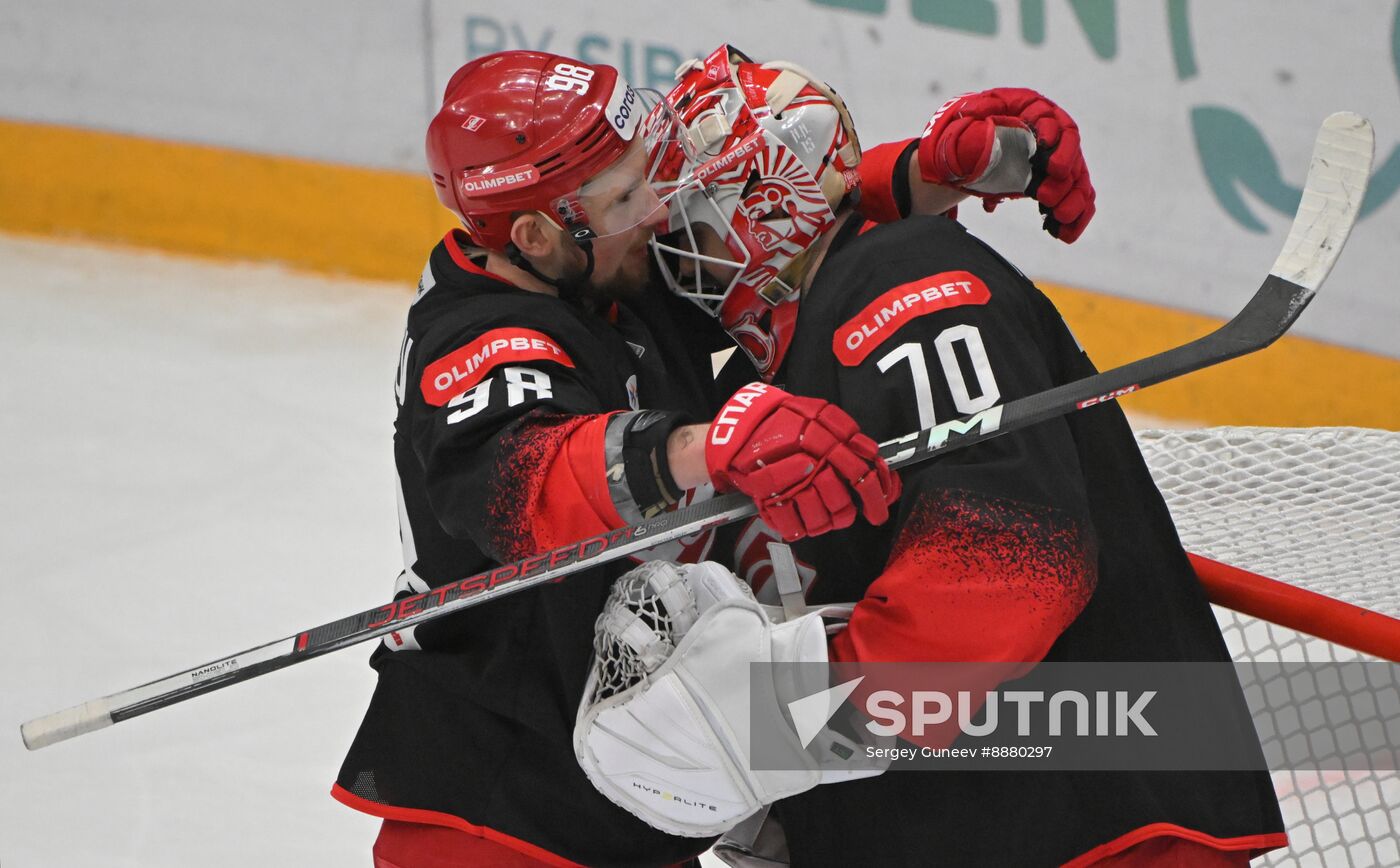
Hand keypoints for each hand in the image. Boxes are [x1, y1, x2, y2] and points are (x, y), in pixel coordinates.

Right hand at [705, 383, 899, 540]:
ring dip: (826, 521)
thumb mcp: (820, 416)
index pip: (861, 473)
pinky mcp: (768, 501)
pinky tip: (801, 518)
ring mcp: (787, 485)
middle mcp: (807, 462)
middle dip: (847, 513)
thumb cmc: (784, 424)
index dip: (876, 495)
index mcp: (824, 440)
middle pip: (842, 504)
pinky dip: (800, 528)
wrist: (740, 433)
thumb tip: (877, 462)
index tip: (881, 508)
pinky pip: (795, 529)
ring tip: (822, 513)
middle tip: (847, 513)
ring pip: (822, 520)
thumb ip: (849, 436)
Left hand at [917, 87, 1095, 242]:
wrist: (958, 157)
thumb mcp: (959, 128)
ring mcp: (1053, 159)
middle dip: (1064, 173)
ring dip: (1072, 200)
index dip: (1054, 138)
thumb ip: (970, 130)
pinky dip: (1072, 218)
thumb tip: (980, 131)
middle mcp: (1047, 131)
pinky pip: (1072, 199)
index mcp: (1026, 108)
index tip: (1046, 156)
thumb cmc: (960, 134)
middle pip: (1070, 150)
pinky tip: (1064, 234)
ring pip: (1075, 178)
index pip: (1050, 119)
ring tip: (1059, 219)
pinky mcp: (1053, 183)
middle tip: (1046, 196)